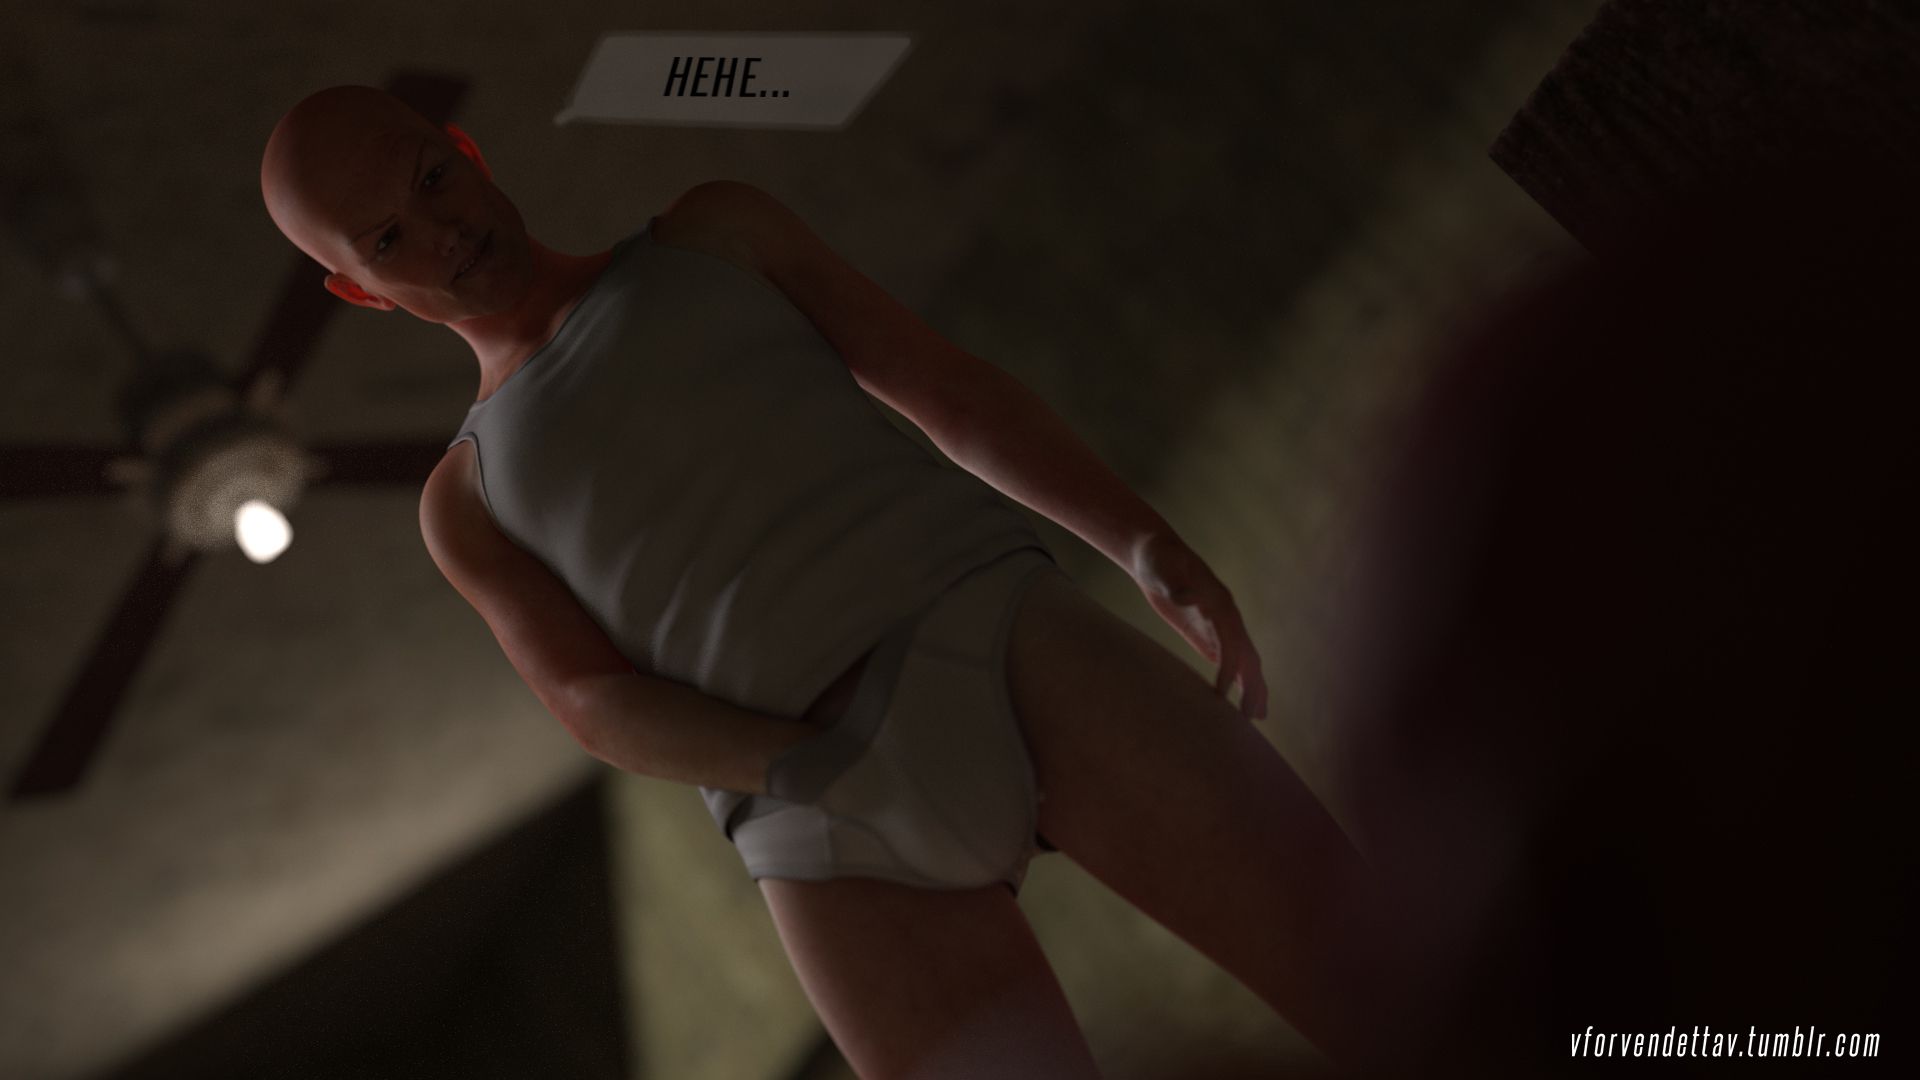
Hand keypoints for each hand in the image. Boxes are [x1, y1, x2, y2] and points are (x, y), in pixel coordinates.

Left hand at [1130, 533, 1269, 720]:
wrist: (1155, 553)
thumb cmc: (1157, 559)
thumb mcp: (1161, 567)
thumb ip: (1174, 584)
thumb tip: (1186, 597)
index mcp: (1220, 603)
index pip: (1230, 641)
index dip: (1228, 668)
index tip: (1221, 694)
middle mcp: (1226, 616)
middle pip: (1247, 655)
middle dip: (1252, 685)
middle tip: (1251, 718)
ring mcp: (1220, 625)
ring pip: (1244, 660)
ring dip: (1252, 686)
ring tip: (1257, 718)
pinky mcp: (1209, 633)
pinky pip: (1228, 660)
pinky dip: (1236, 680)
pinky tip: (1237, 702)